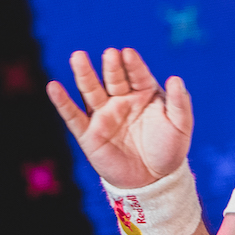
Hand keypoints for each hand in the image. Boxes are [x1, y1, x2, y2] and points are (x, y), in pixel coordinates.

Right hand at [46, 48, 192, 188]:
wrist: (154, 180)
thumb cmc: (169, 149)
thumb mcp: (180, 125)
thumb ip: (180, 102)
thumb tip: (175, 79)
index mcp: (144, 93)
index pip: (137, 74)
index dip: (132, 64)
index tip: (127, 54)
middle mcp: (122, 100)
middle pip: (113, 79)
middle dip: (111, 67)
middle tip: (109, 54)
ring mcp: (104, 115)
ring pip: (91, 91)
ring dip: (84, 74)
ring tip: (78, 56)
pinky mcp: (89, 134)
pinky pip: (73, 116)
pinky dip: (62, 102)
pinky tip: (53, 87)